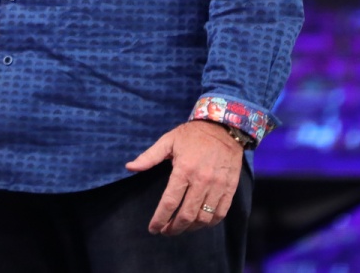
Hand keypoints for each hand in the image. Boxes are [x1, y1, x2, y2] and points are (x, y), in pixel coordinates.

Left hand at [125, 121, 242, 235]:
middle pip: (186, 215)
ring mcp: (218, 186)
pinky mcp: (230, 188)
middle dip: (174, 228)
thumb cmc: (193, 134)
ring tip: (181, 227)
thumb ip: (149, 157)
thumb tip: (129, 167)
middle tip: (166, 231)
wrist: (224, 128)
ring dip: (190, 228)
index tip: (153, 229)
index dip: (160, 219)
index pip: (169, 202)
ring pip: (204, 218)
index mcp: (184, 170)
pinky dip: (210, 223)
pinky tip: (200, 222)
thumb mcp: (168, 140)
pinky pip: (221, 213)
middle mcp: (202, 181)